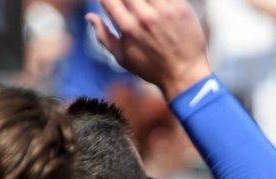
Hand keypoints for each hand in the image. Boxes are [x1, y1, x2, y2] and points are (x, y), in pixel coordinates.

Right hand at [87, 0, 211, 98]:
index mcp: (127, 28)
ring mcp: (164, 10)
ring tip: (143, 7)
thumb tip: (89, 16)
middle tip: (129, 7)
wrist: (185, 75)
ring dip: (142, 0)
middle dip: (124, 0)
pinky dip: (159, 0)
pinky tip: (156, 6)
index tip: (111, 3)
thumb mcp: (122, 58)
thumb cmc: (151, 69)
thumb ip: (103, 35)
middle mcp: (144, 16)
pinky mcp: (181, 7)